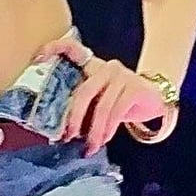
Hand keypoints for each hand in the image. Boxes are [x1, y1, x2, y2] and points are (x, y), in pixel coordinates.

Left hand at [40, 39, 170, 152]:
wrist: (157, 97)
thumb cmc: (123, 100)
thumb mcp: (101, 100)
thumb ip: (85, 105)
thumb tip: (63, 131)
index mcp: (93, 66)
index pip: (71, 48)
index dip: (52, 49)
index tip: (37, 59)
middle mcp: (106, 67)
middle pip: (84, 92)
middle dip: (74, 118)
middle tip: (68, 137)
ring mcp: (122, 76)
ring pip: (101, 107)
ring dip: (94, 131)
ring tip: (89, 147)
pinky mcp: (135, 87)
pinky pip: (117, 112)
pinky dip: (108, 130)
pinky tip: (104, 140)